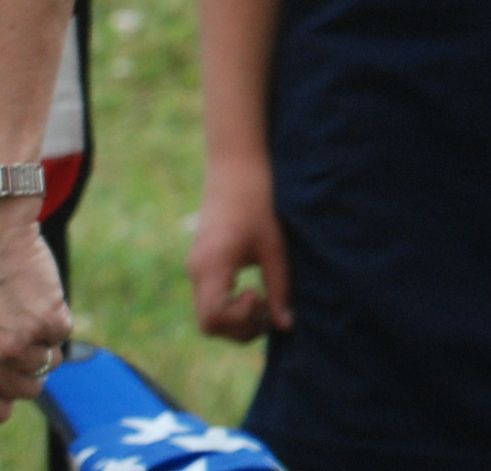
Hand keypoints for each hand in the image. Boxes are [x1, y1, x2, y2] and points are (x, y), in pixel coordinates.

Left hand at [0, 213, 69, 417]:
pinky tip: (36, 303)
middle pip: (28, 389)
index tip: (6, 388)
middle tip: (15, 345)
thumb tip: (4, 407)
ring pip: (48, 365)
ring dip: (40, 347)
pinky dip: (53, 324)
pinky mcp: (51, 319)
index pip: (1, 410)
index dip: (5, 401)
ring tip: (24, 319)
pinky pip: (61, 337)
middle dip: (23, 374)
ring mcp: (24, 340)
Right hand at [189, 159, 290, 341]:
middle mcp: (196, 272)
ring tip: (265, 299)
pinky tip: (255, 291)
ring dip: (237, 319)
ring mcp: (195, 270)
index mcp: (211, 266)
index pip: (213, 318)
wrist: (236, 172)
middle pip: (209, 325)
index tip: (262, 296)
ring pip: (208, 316)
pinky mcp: (201, 266)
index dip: (240, 320)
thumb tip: (287, 325)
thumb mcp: (275, 247)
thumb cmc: (259, 204)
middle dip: (241, 327)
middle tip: (270, 307)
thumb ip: (280, 287)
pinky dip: (231, 307)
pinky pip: (211, 301)